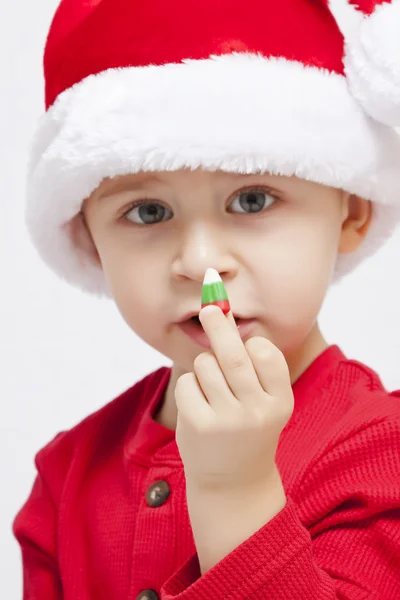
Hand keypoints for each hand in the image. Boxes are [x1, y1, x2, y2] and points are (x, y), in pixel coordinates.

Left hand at [174, 305, 293, 491]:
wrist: (233, 481)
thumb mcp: (261, 400)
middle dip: (219, 324)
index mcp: (280, 402)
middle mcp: (257, 412)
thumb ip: (249, 361)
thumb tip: (221, 306)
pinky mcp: (199, 426)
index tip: (247, 343)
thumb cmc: (247, 427)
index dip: (253, 344)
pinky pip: (186, 383)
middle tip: (208, 307)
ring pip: (206, 365)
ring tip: (212, 390)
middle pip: (233, 354)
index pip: (266, 355)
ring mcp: (227, 421)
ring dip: (203, 367)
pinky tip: (199, 406)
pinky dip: (189, 386)